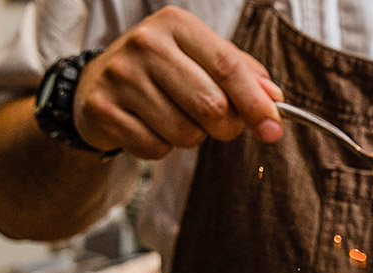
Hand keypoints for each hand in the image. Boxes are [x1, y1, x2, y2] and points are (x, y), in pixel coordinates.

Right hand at [73, 6, 283, 158]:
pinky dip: (161, 148)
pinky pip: (155, 148)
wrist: (98, 84)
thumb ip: (243, 75)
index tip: (273, 130)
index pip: (227, 67)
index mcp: (176, 24)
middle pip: (211, 106)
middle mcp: (145, 43)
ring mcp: (120, 75)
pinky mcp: (103, 109)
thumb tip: (274, 98)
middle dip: (226, 127)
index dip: (256, 104)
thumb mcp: (203, 59)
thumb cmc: (165, 72)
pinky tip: (149, 126)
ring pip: (185, 133)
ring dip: (191, 138)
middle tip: (218, 124)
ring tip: (174, 117)